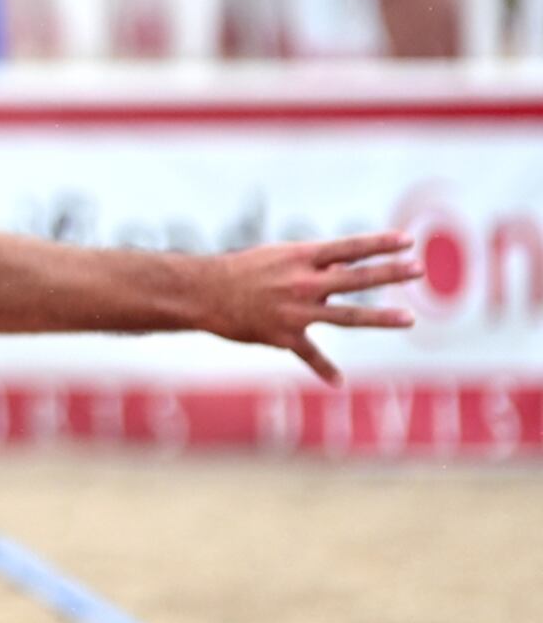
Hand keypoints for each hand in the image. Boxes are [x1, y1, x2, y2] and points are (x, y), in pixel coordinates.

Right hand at [199, 232, 421, 384]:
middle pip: (356, 279)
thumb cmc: (242, 270)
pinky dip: (324, 369)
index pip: (349, 248)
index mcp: (300, 258)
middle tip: (418, 268)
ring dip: (381, 318)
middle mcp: (302, 283)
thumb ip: (315, 265)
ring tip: (409, 318)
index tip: (407, 239)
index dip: (379, 243)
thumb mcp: (279, 257)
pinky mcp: (284, 336)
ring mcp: (295, 311)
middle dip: (390, 273)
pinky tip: (339, 382)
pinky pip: (310, 355)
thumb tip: (349, 271)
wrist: (203, 293)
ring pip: (347, 316)